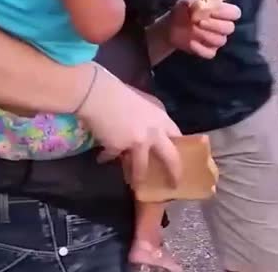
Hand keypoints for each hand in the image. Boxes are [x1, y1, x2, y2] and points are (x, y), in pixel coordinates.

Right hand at [75, 64, 181, 186]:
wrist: (97, 94)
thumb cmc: (118, 93)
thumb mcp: (141, 104)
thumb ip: (147, 120)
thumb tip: (144, 135)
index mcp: (161, 118)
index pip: (178, 136)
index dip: (179, 148)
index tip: (181, 158)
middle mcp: (154, 132)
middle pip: (170, 157)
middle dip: (174, 172)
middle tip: (173, 184)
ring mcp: (138, 141)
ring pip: (141, 166)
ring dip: (137, 176)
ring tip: (134, 184)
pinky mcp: (120, 147)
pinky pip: (113, 157)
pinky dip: (107, 158)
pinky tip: (102, 159)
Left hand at [168, 0, 240, 58]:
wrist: (171, 26)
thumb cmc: (183, 11)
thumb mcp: (186, 2)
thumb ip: (194, 1)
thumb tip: (201, 4)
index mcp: (222, 12)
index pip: (235, 13)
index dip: (225, 12)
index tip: (209, 10)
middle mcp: (222, 27)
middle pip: (230, 28)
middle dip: (214, 24)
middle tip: (198, 21)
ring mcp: (216, 40)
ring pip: (221, 41)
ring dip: (206, 35)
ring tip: (193, 29)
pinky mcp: (209, 51)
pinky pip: (210, 53)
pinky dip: (200, 48)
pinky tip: (191, 42)